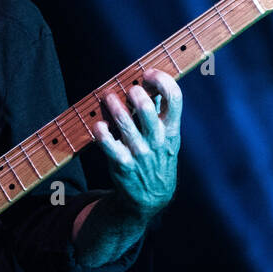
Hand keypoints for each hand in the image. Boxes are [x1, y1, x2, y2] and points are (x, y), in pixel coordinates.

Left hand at [90, 68, 180, 217]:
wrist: (151, 197)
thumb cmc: (157, 158)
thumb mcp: (168, 137)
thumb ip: (160, 111)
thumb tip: (150, 81)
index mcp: (172, 129)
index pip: (174, 97)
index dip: (161, 80)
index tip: (148, 74)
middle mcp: (157, 140)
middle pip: (146, 108)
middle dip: (133, 92)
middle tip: (126, 88)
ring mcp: (139, 152)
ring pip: (123, 121)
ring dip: (112, 105)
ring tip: (107, 97)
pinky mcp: (122, 164)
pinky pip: (108, 144)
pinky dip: (101, 132)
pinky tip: (98, 124)